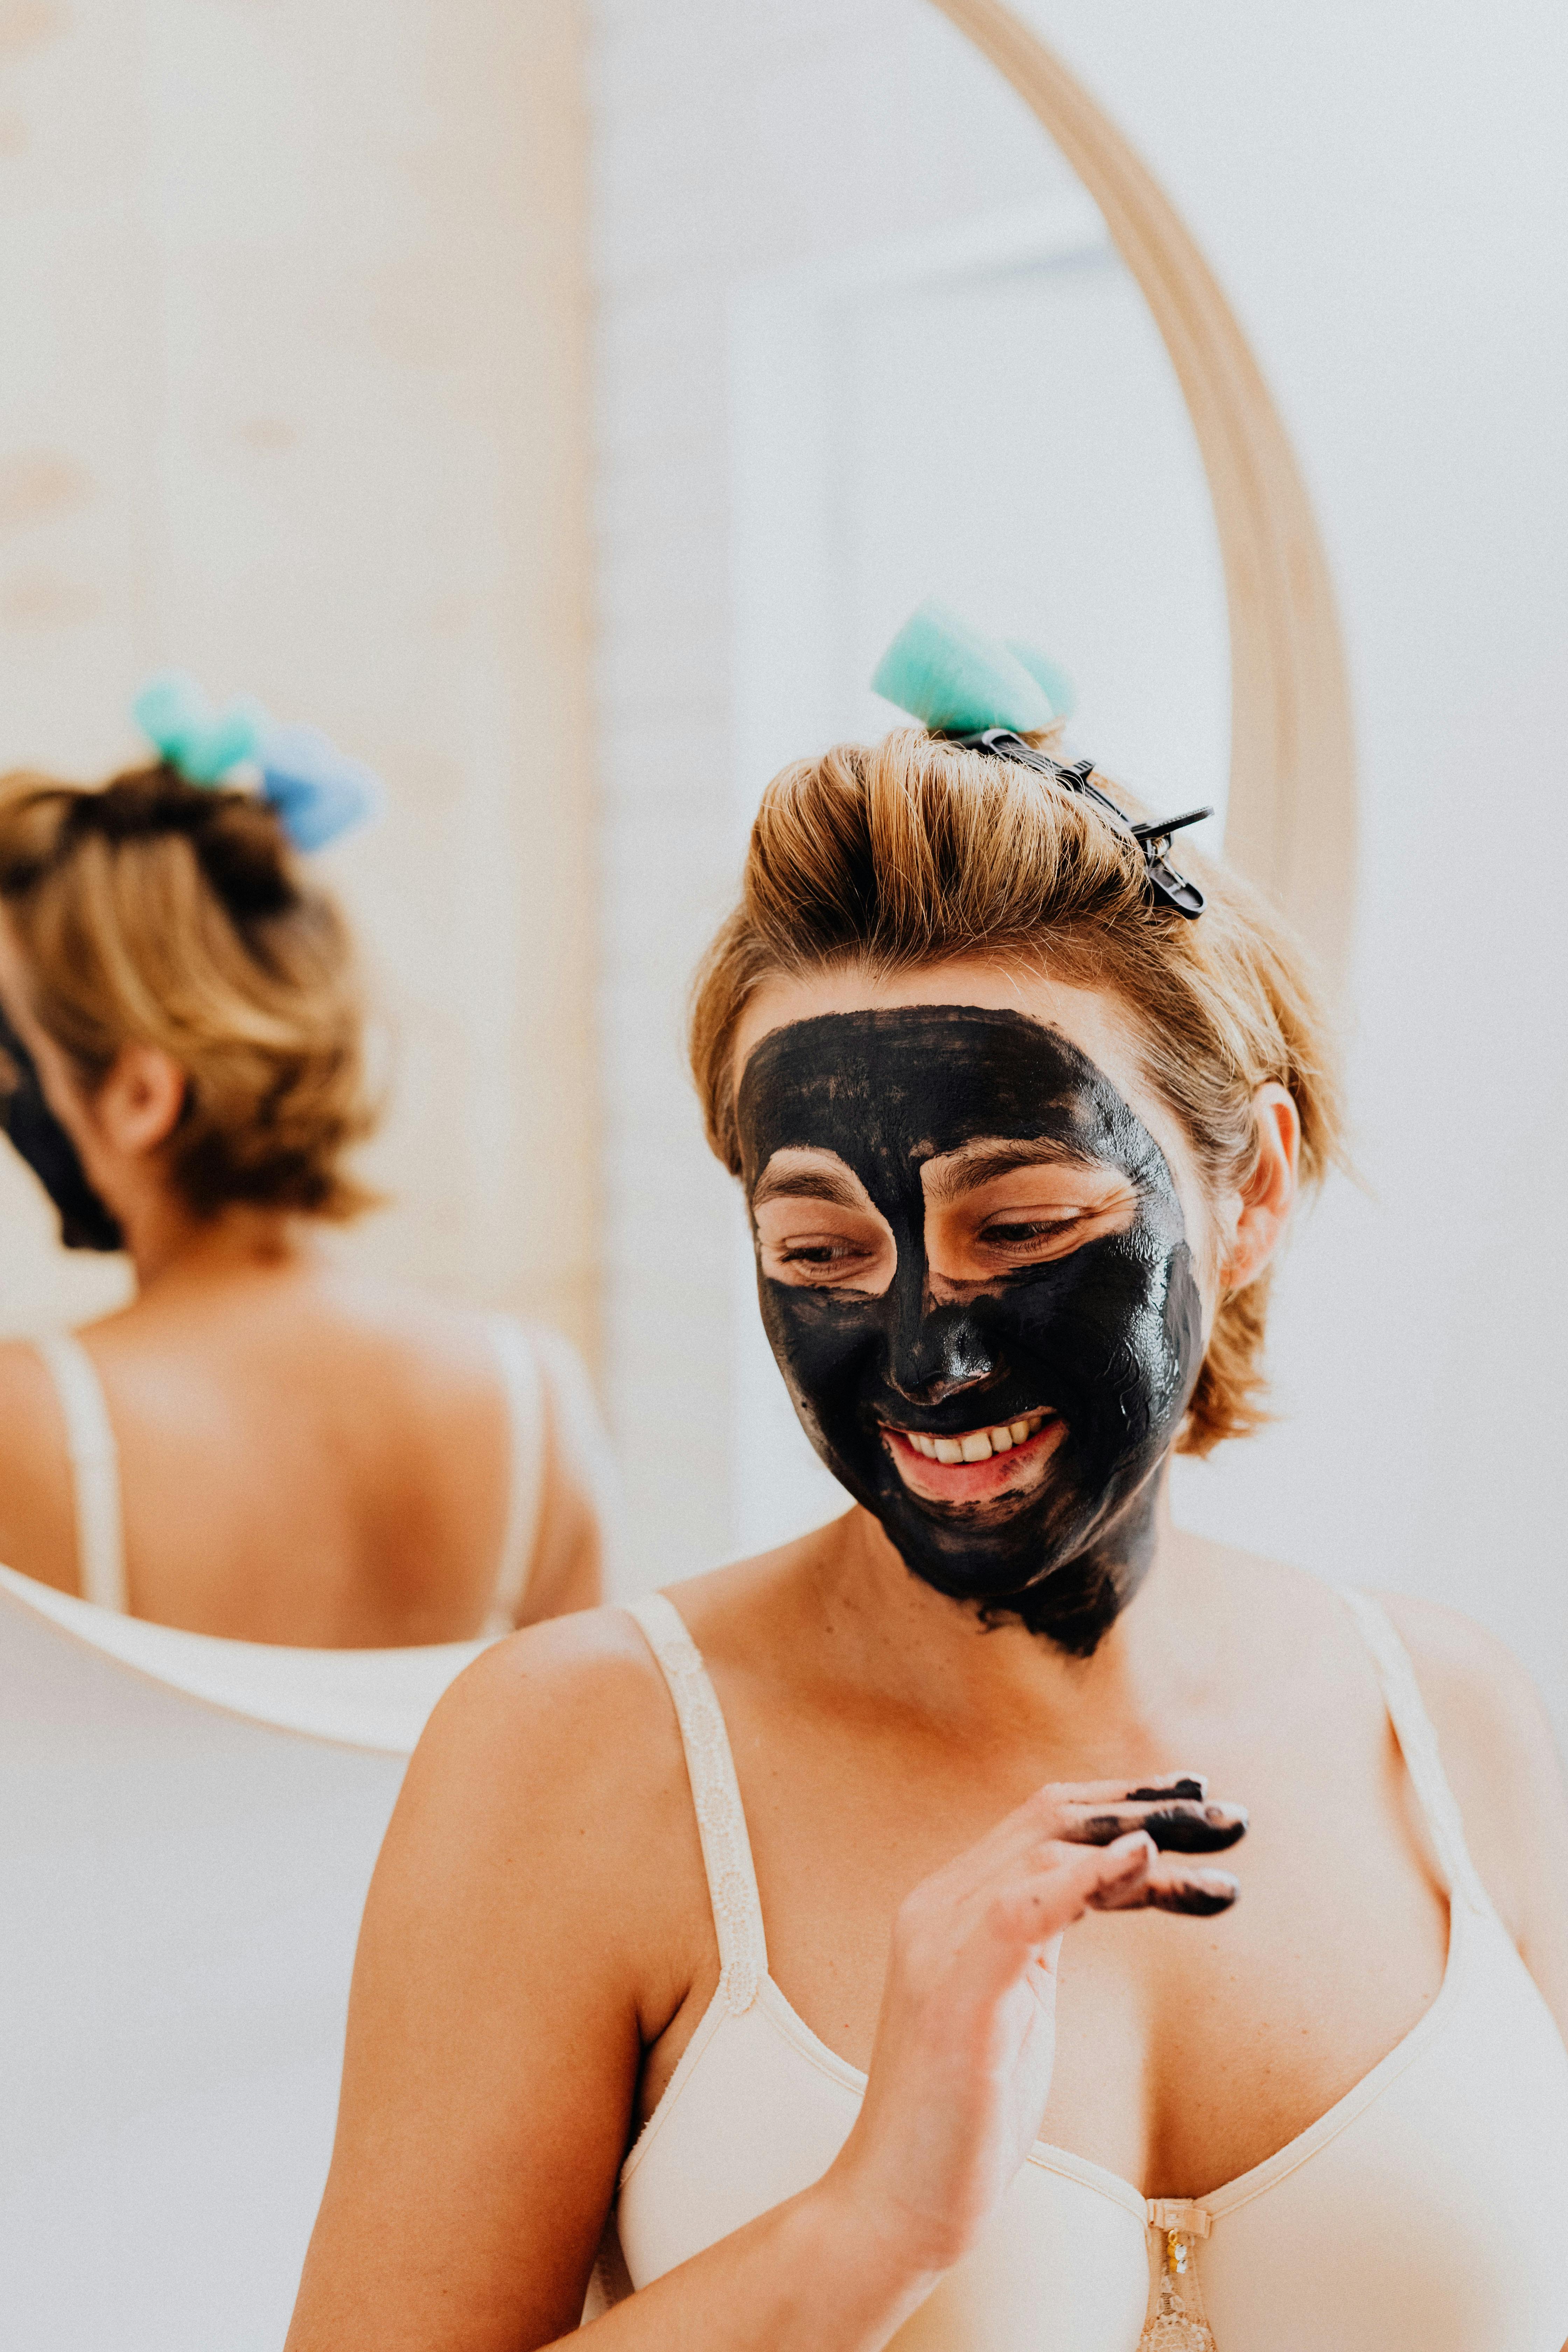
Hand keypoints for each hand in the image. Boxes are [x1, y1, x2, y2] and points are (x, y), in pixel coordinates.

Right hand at [823, 1775, 1243, 2277]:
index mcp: (953, 1907)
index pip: (1042, 1824)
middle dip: (1146, 1805)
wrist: (895, 2204)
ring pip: (1047, 1852)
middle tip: (1233, 1816)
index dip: (1120, 1803)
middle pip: (1050, 1820)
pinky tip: (1143, 1859)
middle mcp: (940, 1908)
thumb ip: (1046, 1936)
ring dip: (1143, 1838)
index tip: (1194, 1797)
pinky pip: (1019, 1908)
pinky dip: (1085, 1876)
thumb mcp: (1019, 2004)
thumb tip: (1108, 1884)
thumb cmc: (965, 2116)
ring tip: (1221, 1846)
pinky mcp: (955, 1993)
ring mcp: (941, 1945)